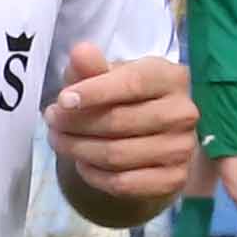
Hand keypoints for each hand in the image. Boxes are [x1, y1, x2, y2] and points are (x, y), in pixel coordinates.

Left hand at [44, 44, 197, 224]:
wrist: (158, 134)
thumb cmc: (129, 97)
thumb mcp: (111, 76)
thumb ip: (92, 67)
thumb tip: (80, 53)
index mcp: (172, 77)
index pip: (132, 84)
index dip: (94, 92)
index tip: (61, 101)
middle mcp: (184, 113)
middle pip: (119, 122)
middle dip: (76, 123)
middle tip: (51, 121)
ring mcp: (182, 149)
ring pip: (117, 155)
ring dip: (78, 150)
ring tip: (59, 140)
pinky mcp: (174, 179)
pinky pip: (123, 183)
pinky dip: (94, 175)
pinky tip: (82, 163)